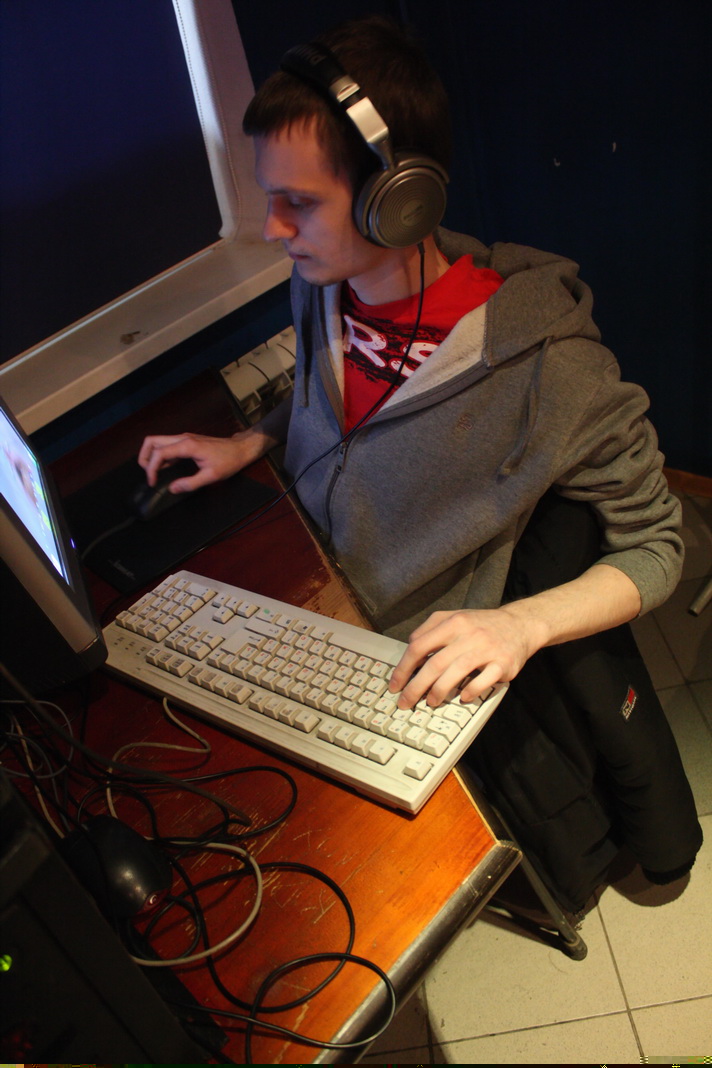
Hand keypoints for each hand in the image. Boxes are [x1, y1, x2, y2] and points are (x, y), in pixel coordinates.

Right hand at [137, 431, 258, 492]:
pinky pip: (167, 446)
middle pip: (152, 441)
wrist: (240, 449)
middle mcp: (182, 438)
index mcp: (187, 446)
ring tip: (154, 473)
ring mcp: (184, 439)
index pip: (159, 453)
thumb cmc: (229, 460)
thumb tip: (173, 488)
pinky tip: (165, 469)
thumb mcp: (211, 476)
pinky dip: (161, 456)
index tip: (152, 482)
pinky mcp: (187, 442)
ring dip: (151, 456)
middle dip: (144, 457)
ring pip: (158, 442)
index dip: (151, 468)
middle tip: (148, 474)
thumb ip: (190, 483)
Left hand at [388, 606, 543, 709]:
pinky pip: (483, 681)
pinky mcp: (503, 663)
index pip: (419, 646)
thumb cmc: (482, 625)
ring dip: (439, 692)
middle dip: (416, 687)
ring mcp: (487, 649)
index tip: (396, 684)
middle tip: (406, 702)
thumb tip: (410, 647)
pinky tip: (461, 698)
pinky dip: (470, 691)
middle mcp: (469, 634)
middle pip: (435, 664)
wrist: (520, 624)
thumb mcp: (454, 617)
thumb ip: (430, 628)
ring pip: (456, 673)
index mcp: (453, 623)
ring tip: (430, 702)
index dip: (404, 668)